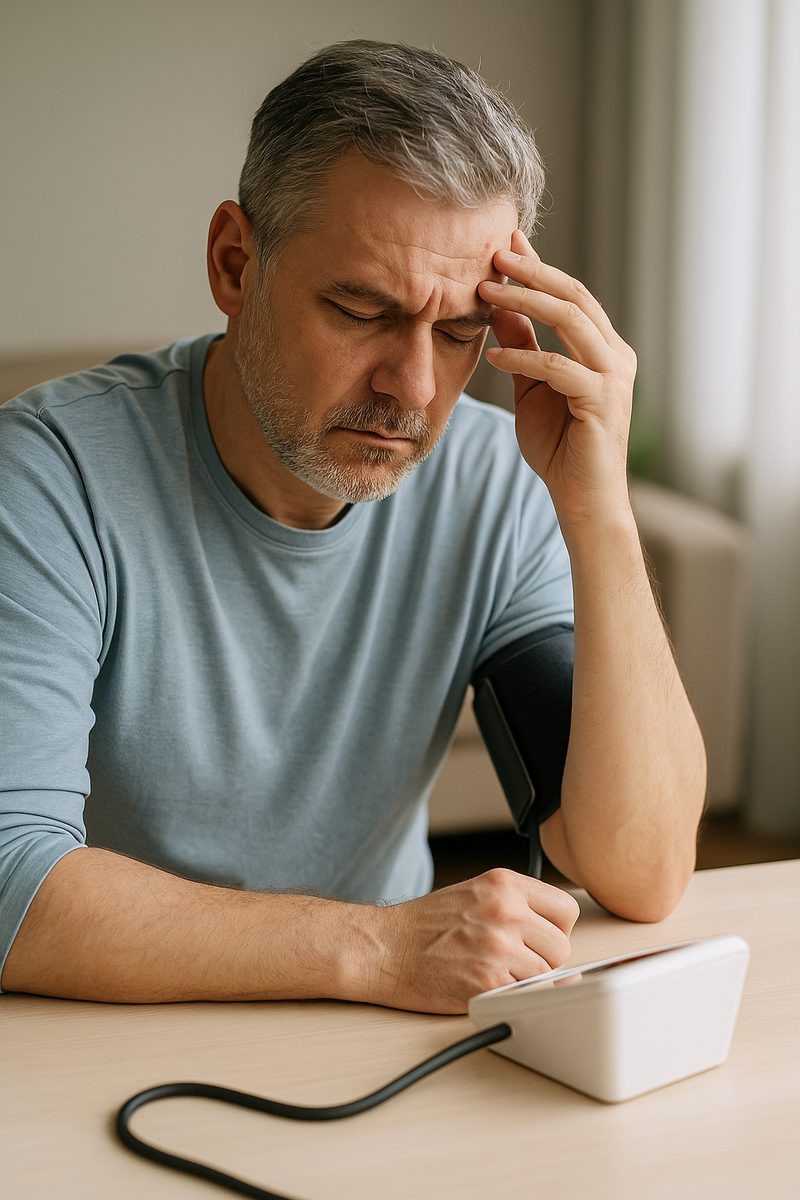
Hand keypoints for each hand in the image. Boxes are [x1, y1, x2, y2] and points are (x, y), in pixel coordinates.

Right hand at [353, 868, 579, 1013]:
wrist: (384, 948)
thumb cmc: (425, 925)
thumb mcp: (475, 892)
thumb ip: (518, 904)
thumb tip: (557, 932)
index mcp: (504, 884)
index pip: (566, 909)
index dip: (554, 929)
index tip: (538, 938)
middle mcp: (505, 911)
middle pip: (561, 947)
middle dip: (542, 959)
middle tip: (510, 960)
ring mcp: (498, 948)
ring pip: (546, 976)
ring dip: (525, 981)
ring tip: (492, 972)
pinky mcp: (488, 983)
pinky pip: (524, 997)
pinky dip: (509, 998)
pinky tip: (483, 986)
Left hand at [478, 230, 636, 527]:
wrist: (582, 498)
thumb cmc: (560, 447)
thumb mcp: (532, 388)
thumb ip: (522, 347)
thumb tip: (500, 305)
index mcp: (603, 348)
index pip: (571, 295)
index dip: (538, 266)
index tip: (504, 243)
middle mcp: (616, 355)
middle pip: (574, 296)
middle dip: (532, 271)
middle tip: (493, 253)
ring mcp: (613, 377)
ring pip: (571, 320)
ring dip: (525, 302)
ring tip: (486, 292)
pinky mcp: (602, 401)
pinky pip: (558, 367)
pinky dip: (523, 358)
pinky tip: (493, 357)